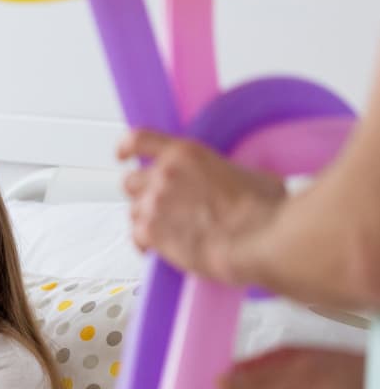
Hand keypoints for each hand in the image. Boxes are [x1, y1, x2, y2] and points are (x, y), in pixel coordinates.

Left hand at [117, 130, 285, 284]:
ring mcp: (155, 203)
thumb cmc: (264, 210)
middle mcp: (165, 174)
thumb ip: (220, 172)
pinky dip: (146, 244)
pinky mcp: (151, 231)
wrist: (261, 239)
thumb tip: (227, 182)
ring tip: (168, 231)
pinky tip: (160, 249)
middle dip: (143, 193)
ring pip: (133, 211)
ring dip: (146, 220)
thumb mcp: (248, 173)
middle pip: (131, 181)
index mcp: (186, 154)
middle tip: (161, 206)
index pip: (139, 139)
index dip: (127, 148)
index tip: (122, 155)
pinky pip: (136, 237)